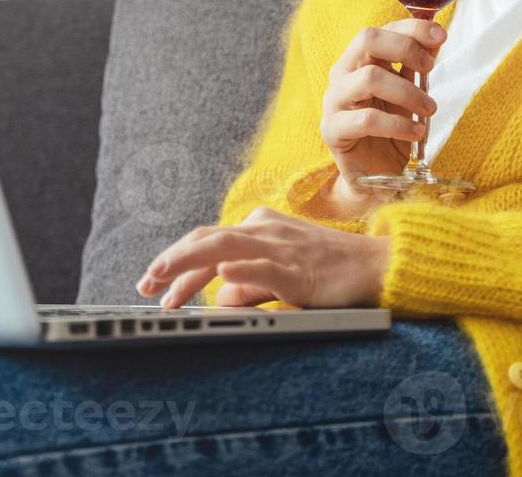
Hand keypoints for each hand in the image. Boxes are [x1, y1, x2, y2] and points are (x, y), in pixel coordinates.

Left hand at [135, 206, 391, 309]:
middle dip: (171, 260)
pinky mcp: (298, 267)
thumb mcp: (281, 276)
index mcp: (258, 227)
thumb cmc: (331, 270)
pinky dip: (240, 270)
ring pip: (225, 246)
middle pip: (206, 239)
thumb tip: (220, 294)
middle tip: (145, 284)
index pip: (207, 242)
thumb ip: (250, 284)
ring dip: (189, 262)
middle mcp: (264, 230)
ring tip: (164, 279)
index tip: (154, 284)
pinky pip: (264, 266)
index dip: (176, 261)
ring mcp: (280, 245)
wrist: (376, 265)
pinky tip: (220, 276)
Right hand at [317, 18, 445, 217]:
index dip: (411, 28)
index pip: (381, 30)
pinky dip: (397, 124)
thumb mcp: (409, 94)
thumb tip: (436, 36)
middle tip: (430, 68)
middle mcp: (342, 74)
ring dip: (407, 91)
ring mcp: (334, 101)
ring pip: (368, 78)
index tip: (441, 36)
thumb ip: (417, 66)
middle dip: (406, 48)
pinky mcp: (333, 130)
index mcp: (358, 61)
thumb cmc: (391, 130)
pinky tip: (416, 132)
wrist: (373, 177)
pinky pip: (367, 120)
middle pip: (366, 40)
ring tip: (429, 109)